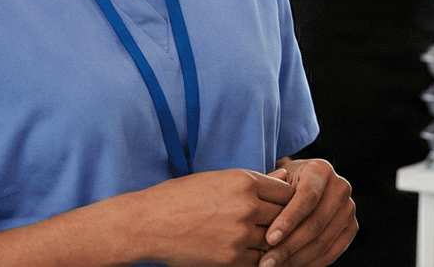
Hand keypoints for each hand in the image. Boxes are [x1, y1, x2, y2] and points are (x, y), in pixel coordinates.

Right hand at [126, 168, 293, 266]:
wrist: (148, 224)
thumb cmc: (179, 197)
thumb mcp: (216, 180)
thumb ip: (254, 181)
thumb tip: (285, 175)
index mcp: (243, 181)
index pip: (286, 192)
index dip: (284, 200)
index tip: (276, 206)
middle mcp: (247, 206)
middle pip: (284, 216)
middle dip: (279, 221)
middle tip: (269, 224)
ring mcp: (241, 234)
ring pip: (273, 240)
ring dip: (269, 241)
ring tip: (255, 237)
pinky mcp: (232, 258)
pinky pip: (258, 260)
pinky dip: (255, 257)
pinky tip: (242, 250)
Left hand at [260, 158, 355, 266]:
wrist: (305, 184)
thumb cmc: (284, 183)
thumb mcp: (276, 181)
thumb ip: (270, 196)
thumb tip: (262, 223)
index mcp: (321, 170)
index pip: (306, 198)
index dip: (288, 220)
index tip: (269, 239)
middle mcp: (340, 187)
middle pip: (315, 224)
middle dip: (288, 246)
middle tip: (266, 261)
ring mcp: (349, 209)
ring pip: (322, 242)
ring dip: (296, 259)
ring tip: (274, 265)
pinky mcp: (351, 228)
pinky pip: (331, 253)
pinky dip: (310, 263)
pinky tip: (291, 266)